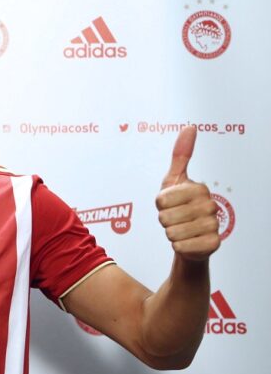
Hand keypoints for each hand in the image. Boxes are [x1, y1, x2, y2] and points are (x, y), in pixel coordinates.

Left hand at [155, 127, 219, 262]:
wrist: (190, 235)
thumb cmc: (179, 206)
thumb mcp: (175, 179)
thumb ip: (180, 155)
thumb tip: (190, 127)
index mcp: (199, 188)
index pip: (161, 200)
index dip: (160, 205)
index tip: (170, 203)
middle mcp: (209, 205)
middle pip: (165, 217)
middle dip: (164, 220)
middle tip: (175, 219)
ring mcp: (213, 225)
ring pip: (171, 232)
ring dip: (171, 233)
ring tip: (181, 229)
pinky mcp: (212, 244)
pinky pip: (180, 246)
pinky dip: (178, 246)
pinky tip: (187, 241)